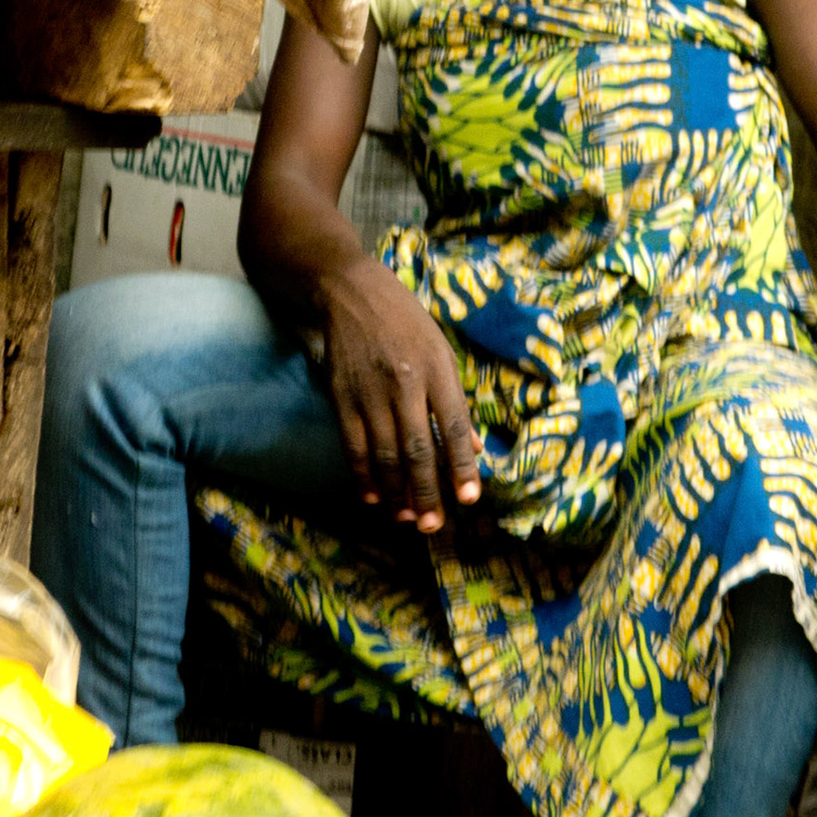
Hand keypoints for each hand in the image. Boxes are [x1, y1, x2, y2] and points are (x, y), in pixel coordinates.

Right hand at [317, 256, 482, 532]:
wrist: (349, 290)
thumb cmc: (404, 320)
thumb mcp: (441, 348)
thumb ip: (456, 399)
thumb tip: (475, 448)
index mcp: (436, 367)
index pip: (454, 424)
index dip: (462, 464)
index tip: (470, 498)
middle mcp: (403, 382)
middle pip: (418, 447)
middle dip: (428, 491)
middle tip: (435, 525)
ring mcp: (368, 391)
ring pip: (384, 454)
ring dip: (397, 492)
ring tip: (408, 519)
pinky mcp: (341, 396)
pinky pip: (352, 445)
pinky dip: (363, 475)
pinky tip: (373, 498)